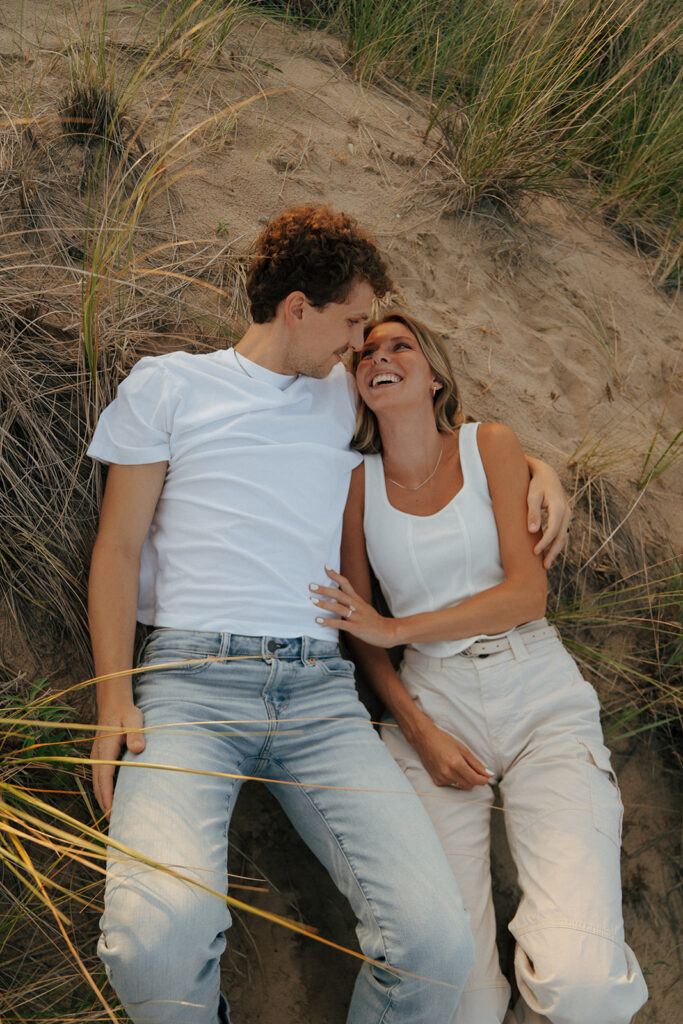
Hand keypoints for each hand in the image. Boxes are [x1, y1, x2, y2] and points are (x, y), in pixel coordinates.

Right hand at [91, 705, 144, 819]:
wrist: (113, 704)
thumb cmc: (126, 713)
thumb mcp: (134, 719)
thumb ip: (136, 733)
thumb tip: (138, 748)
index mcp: (106, 749)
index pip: (105, 777)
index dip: (107, 796)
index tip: (112, 812)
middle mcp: (97, 755)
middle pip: (98, 784)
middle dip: (104, 804)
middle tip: (114, 823)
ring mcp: (96, 756)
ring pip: (97, 782)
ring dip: (102, 799)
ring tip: (112, 817)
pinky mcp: (99, 757)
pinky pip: (99, 777)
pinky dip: (103, 790)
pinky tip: (110, 799)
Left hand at [310, 568, 396, 646]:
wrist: (388, 632)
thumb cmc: (373, 621)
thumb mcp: (363, 608)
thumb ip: (351, 603)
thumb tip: (336, 599)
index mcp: (358, 600)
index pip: (346, 583)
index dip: (335, 575)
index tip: (325, 567)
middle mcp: (357, 606)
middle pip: (339, 594)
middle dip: (325, 589)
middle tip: (311, 586)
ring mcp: (357, 617)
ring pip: (339, 607)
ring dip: (325, 604)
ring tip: (313, 600)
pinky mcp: (356, 628)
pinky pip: (341, 624)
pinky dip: (329, 622)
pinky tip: (319, 620)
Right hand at [411, 719, 491, 789]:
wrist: (424, 739)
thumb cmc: (443, 740)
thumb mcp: (463, 749)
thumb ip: (476, 764)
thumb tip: (488, 774)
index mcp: (456, 764)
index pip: (475, 780)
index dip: (483, 780)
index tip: (486, 777)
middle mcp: (448, 773)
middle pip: (469, 785)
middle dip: (474, 780)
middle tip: (474, 770)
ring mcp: (442, 778)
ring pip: (461, 785)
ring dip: (465, 779)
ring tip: (459, 766)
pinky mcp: (437, 781)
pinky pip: (452, 784)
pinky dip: (455, 779)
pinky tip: (450, 768)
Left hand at [526, 460, 570, 567]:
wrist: (546, 474)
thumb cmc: (536, 485)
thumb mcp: (532, 497)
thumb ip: (532, 513)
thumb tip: (532, 531)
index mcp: (559, 507)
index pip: (553, 529)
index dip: (545, 542)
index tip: (535, 552)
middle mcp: (566, 512)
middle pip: (561, 536)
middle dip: (553, 552)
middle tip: (544, 566)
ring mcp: (567, 515)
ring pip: (563, 536)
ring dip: (555, 550)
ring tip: (546, 564)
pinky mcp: (564, 517)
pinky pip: (562, 533)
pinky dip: (556, 544)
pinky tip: (548, 553)